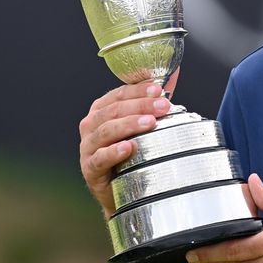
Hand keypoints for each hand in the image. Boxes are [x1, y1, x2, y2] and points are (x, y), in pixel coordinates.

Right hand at [78, 71, 177, 216]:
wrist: (122, 191)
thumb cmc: (132, 152)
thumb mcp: (143, 124)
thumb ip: (154, 99)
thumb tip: (174, 72)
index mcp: (101, 110)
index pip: (119, 94)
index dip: (138, 90)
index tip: (159, 89)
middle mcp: (91, 126)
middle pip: (113, 111)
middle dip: (140, 106)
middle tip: (163, 106)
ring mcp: (88, 147)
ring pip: (105, 131)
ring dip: (129, 125)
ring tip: (150, 123)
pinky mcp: (90, 169)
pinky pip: (99, 159)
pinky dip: (113, 152)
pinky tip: (129, 148)